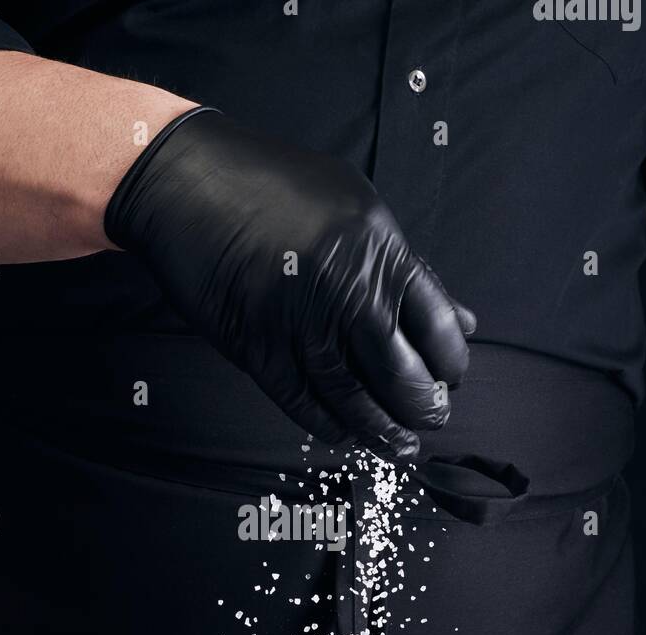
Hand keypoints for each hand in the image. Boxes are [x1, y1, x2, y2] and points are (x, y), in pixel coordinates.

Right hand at [104, 108, 475, 456]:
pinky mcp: (254, 344)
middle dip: (421, 405)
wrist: (185, 178)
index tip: (449, 376)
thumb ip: (405, 269)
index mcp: (377, 248)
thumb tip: (460, 321)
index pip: (435, 322)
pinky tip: (344, 433)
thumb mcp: (355, 208)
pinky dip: (326, 423)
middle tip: (430, 421)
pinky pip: (299, 399)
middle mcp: (344, 287)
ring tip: (398, 445)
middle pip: (399, 370)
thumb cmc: (270, 185)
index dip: (449, 360)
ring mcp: (297, 320)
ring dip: (379, 428)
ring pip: (350, 394)